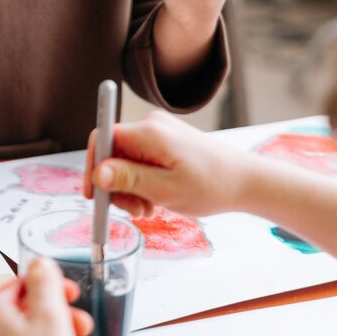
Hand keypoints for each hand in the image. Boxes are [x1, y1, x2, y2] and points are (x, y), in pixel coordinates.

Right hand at [83, 110, 246, 217]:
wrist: (245, 181)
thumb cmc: (210, 185)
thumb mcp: (165, 189)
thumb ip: (128, 179)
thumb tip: (97, 173)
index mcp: (148, 132)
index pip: (101, 139)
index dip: (91, 167)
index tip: (94, 196)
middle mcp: (150, 125)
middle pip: (112, 152)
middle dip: (116, 185)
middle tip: (134, 210)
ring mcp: (158, 132)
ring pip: (125, 160)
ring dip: (130, 188)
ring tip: (149, 207)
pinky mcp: (165, 141)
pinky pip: (139, 161)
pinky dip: (142, 182)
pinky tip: (155, 199)